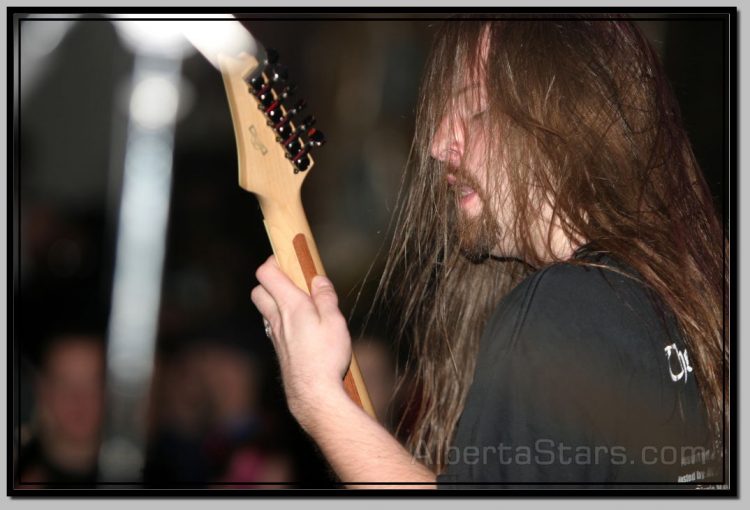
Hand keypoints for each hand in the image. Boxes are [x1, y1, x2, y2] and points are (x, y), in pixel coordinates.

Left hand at [251, 256, 351, 429]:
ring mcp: (276, 336)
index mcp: (291, 306)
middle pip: (259, 290)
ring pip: (265, 310)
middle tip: (293, 281)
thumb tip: (317, 279)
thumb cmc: (326, 358)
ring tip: (301, 304)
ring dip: (276, 301)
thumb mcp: (335, 322)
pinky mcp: (280, 351)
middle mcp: (277, 319)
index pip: (266, 273)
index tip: (288, 258)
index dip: (274, 261)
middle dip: (271, 281)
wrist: (314, 395)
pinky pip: (273, 327)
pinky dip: (281, 320)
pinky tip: (300, 328)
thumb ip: (325, 297)